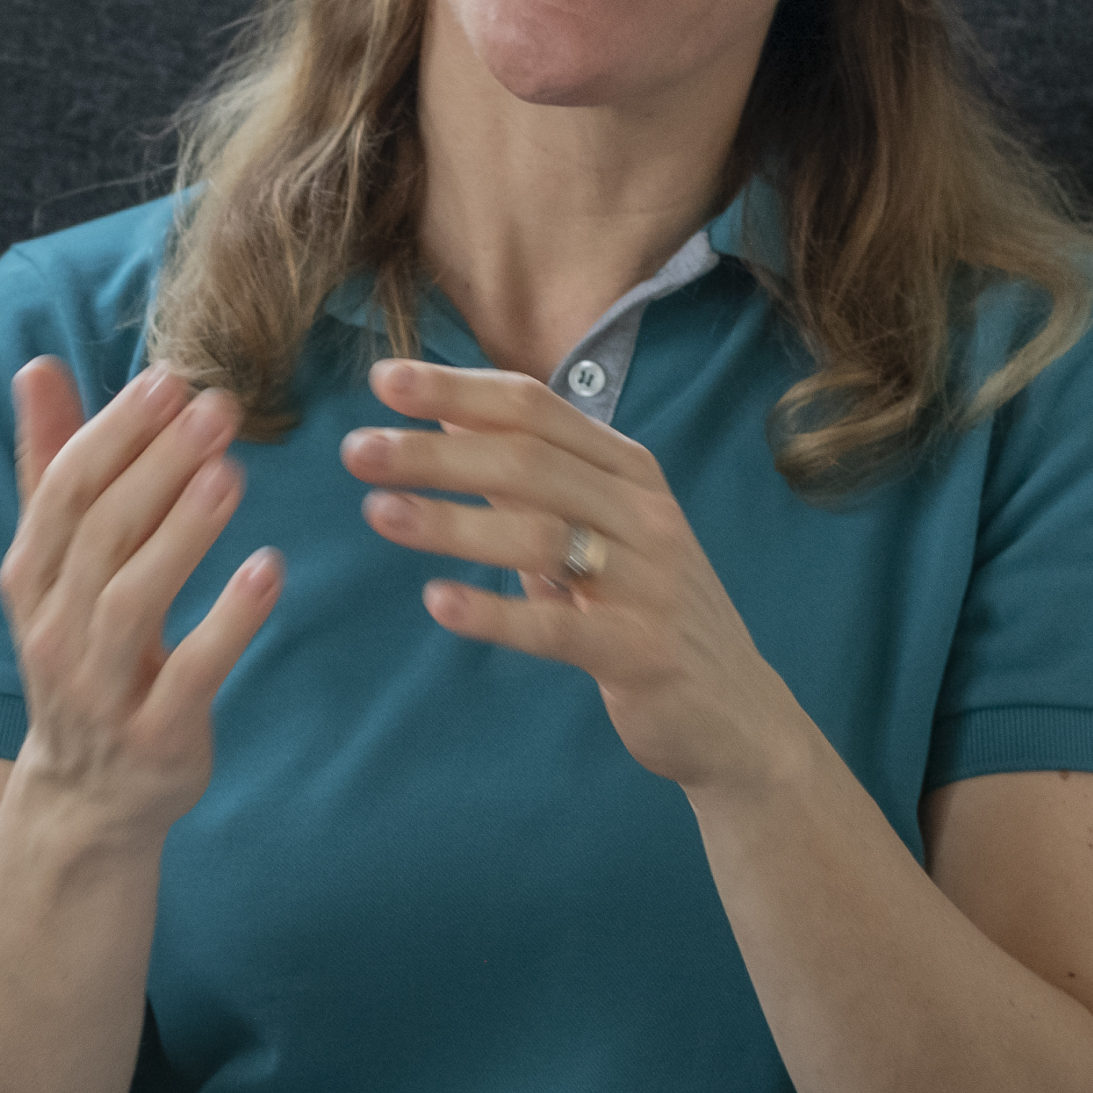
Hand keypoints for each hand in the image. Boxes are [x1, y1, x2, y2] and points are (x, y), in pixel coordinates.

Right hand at [0, 359, 282, 841]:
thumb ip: (51, 467)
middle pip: (101, 535)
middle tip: (219, 407)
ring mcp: (99, 690)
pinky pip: (189, 674)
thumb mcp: (56, 567)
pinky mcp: (155, 737)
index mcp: (31, 579)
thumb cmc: (82, 655)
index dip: (114, 432)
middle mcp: (54, 630)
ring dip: (184, 533)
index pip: (65, 490)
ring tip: (233, 473)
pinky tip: (268, 569)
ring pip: (133, 599)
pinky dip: (229, 622)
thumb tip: (37, 367)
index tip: (169, 379)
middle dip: (158, 464)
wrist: (87, 797)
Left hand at [343, 357, 807, 793]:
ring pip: (540, 535)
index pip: (536, 409)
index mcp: (629, 470)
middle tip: (357, 450)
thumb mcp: (596, 526)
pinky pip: (559, 626)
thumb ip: (528, 475)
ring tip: (377, 512)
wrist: (735, 711)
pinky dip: (496, 612)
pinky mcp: (639, 650)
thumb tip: (448, 416)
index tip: (385, 381)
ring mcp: (647, 580)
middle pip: (529, 461)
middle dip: (435, 450)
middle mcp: (643, 512)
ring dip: (451, 521)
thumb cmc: (645, 608)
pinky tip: (438, 603)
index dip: (459, 390)